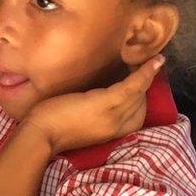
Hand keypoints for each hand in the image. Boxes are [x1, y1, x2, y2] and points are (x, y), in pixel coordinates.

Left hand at [23, 55, 164, 154]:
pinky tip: (153, 61)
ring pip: (139, 93)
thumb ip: (92, 115)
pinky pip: (132, 86)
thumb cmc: (51, 128)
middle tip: (147, 66)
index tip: (143, 84)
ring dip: (148, 75)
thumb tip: (94, 99)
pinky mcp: (105, 102)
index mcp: (110, 132)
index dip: (142, 100)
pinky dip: (144, 73)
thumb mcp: (79, 124)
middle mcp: (116, 126)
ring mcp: (112, 115)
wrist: (40, 135)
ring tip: (154, 61)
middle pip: (141, 104)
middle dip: (146, 85)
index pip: (137, 117)